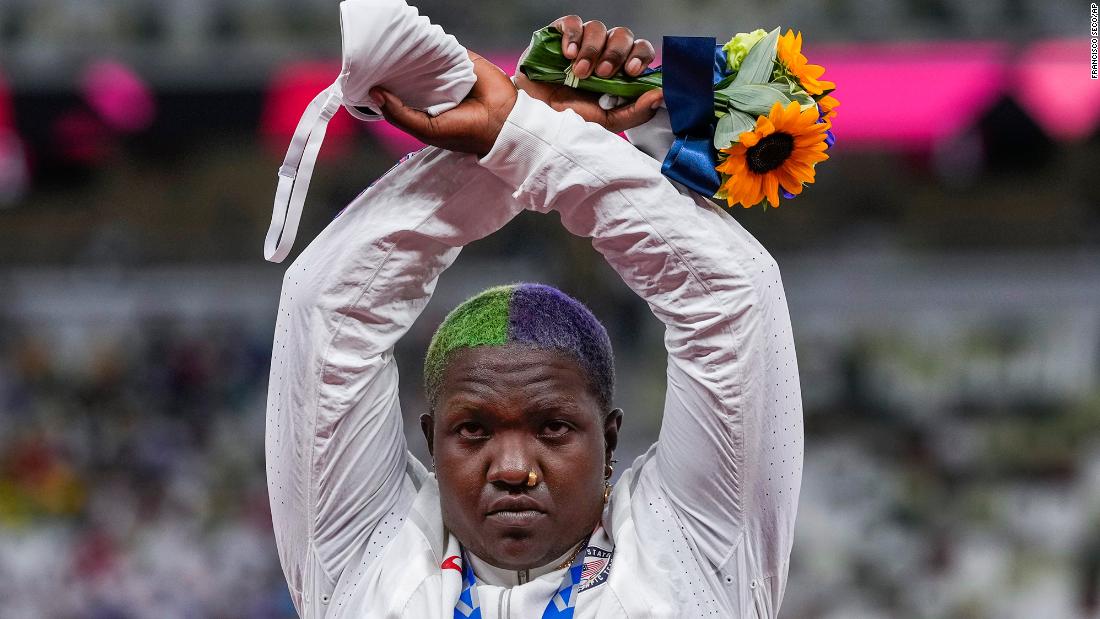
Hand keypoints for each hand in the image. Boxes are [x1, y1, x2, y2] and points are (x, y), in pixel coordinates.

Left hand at [370, 52, 516, 156]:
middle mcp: (434, 89)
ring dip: (412, 55)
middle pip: (408, 72)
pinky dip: (432, 46)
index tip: (370, 76)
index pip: (399, 91)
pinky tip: (418, 45)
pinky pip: (443, 49)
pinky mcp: (462, 60)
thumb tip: (375, 92)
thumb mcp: (426, 129)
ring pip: (424, 58)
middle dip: (395, 68)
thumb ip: (399, 114)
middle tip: (378, 59)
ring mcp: (448, 73)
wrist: (502, 122)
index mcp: (424, 107)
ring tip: (394, 50)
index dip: (384, 84)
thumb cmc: (464, 131)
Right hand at [515, 16, 663, 132]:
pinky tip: (567, 54)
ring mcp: (580, 42)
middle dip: (615, 54)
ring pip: (598, 28)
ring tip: (579, 72)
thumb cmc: (568, 119)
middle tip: (603, 74)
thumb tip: (660, 95)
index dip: (639, 56)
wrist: (532, 117)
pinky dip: (573, 36)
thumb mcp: (605, 122)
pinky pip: (572, 22)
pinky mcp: (558, 34)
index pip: (640, 51)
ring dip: (591, 50)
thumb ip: (634, 112)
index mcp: (618, 70)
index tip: (632, 72)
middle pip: (622, 35)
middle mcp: (602, 52)